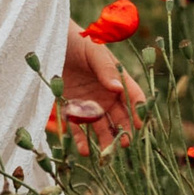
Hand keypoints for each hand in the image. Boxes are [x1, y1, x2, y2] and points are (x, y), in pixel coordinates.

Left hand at [58, 23, 147, 154]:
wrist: (51, 41)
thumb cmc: (78, 41)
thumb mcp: (93, 52)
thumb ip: (106, 69)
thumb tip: (118, 88)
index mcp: (117, 79)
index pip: (132, 96)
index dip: (138, 110)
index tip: (141, 123)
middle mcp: (106, 94)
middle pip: (119, 116)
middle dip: (124, 130)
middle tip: (126, 143)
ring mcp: (89, 103)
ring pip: (101, 126)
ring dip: (105, 140)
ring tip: (107, 153)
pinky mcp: (71, 109)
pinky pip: (78, 128)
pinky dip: (82, 140)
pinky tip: (84, 151)